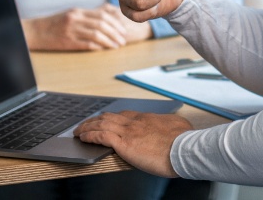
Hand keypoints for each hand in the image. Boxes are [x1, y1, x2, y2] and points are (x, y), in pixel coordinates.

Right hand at [22, 4, 146, 50]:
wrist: (35, 32)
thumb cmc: (54, 24)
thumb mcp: (71, 15)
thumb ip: (88, 15)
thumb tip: (107, 16)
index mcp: (77, 12)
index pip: (102, 14)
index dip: (116, 22)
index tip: (123, 29)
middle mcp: (75, 19)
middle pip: (102, 24)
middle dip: (116, 32)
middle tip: (123, 39)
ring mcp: (71, 30)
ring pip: (97, 34)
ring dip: (110, 40)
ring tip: (118, 45)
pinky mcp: (67, 42)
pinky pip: (87, 44)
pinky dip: (99, 47)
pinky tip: (106, 50)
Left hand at [74, 111, 192, 176]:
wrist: (184, 148)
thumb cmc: (184, 141)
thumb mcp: (179, 127)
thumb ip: (171, 125)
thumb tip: (175, 126)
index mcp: (148, 118)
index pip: (124, 115)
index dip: (112, 118)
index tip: (105, 120)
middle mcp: (135, 122)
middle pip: (109, 117)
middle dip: (95, 120)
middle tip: (86, 124)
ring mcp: (128, 131)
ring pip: (101, 124)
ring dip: (87, 127)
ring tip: (78, 131)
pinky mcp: (124, 144)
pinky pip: (101, 136)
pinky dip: (90, 135)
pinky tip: (83, 137)